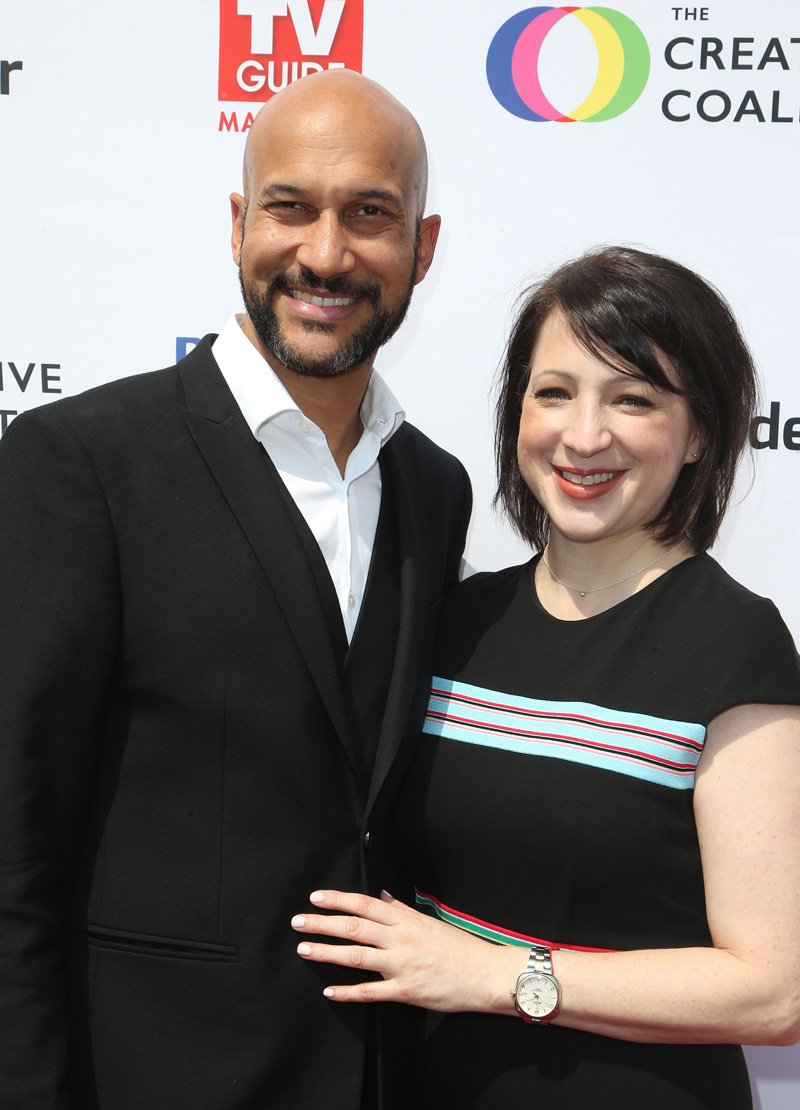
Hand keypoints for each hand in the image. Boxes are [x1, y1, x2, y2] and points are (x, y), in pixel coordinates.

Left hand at [290, 889, 519, 1012]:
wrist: (485, 974)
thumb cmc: (460, 947)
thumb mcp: (430, 922)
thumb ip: (402, 911)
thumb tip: (381, 898)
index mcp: (406, 920)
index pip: (365, 904)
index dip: (338, 899)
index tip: (316, 897)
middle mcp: (400, 940)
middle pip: (354, 927)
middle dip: (322, 923)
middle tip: (298, 921)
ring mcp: (401, 966)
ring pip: (356, 957)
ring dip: (327, 952)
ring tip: (304, 949)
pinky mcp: (405, 992)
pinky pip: (371, 992)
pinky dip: (348, 992)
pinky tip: (330, 990)